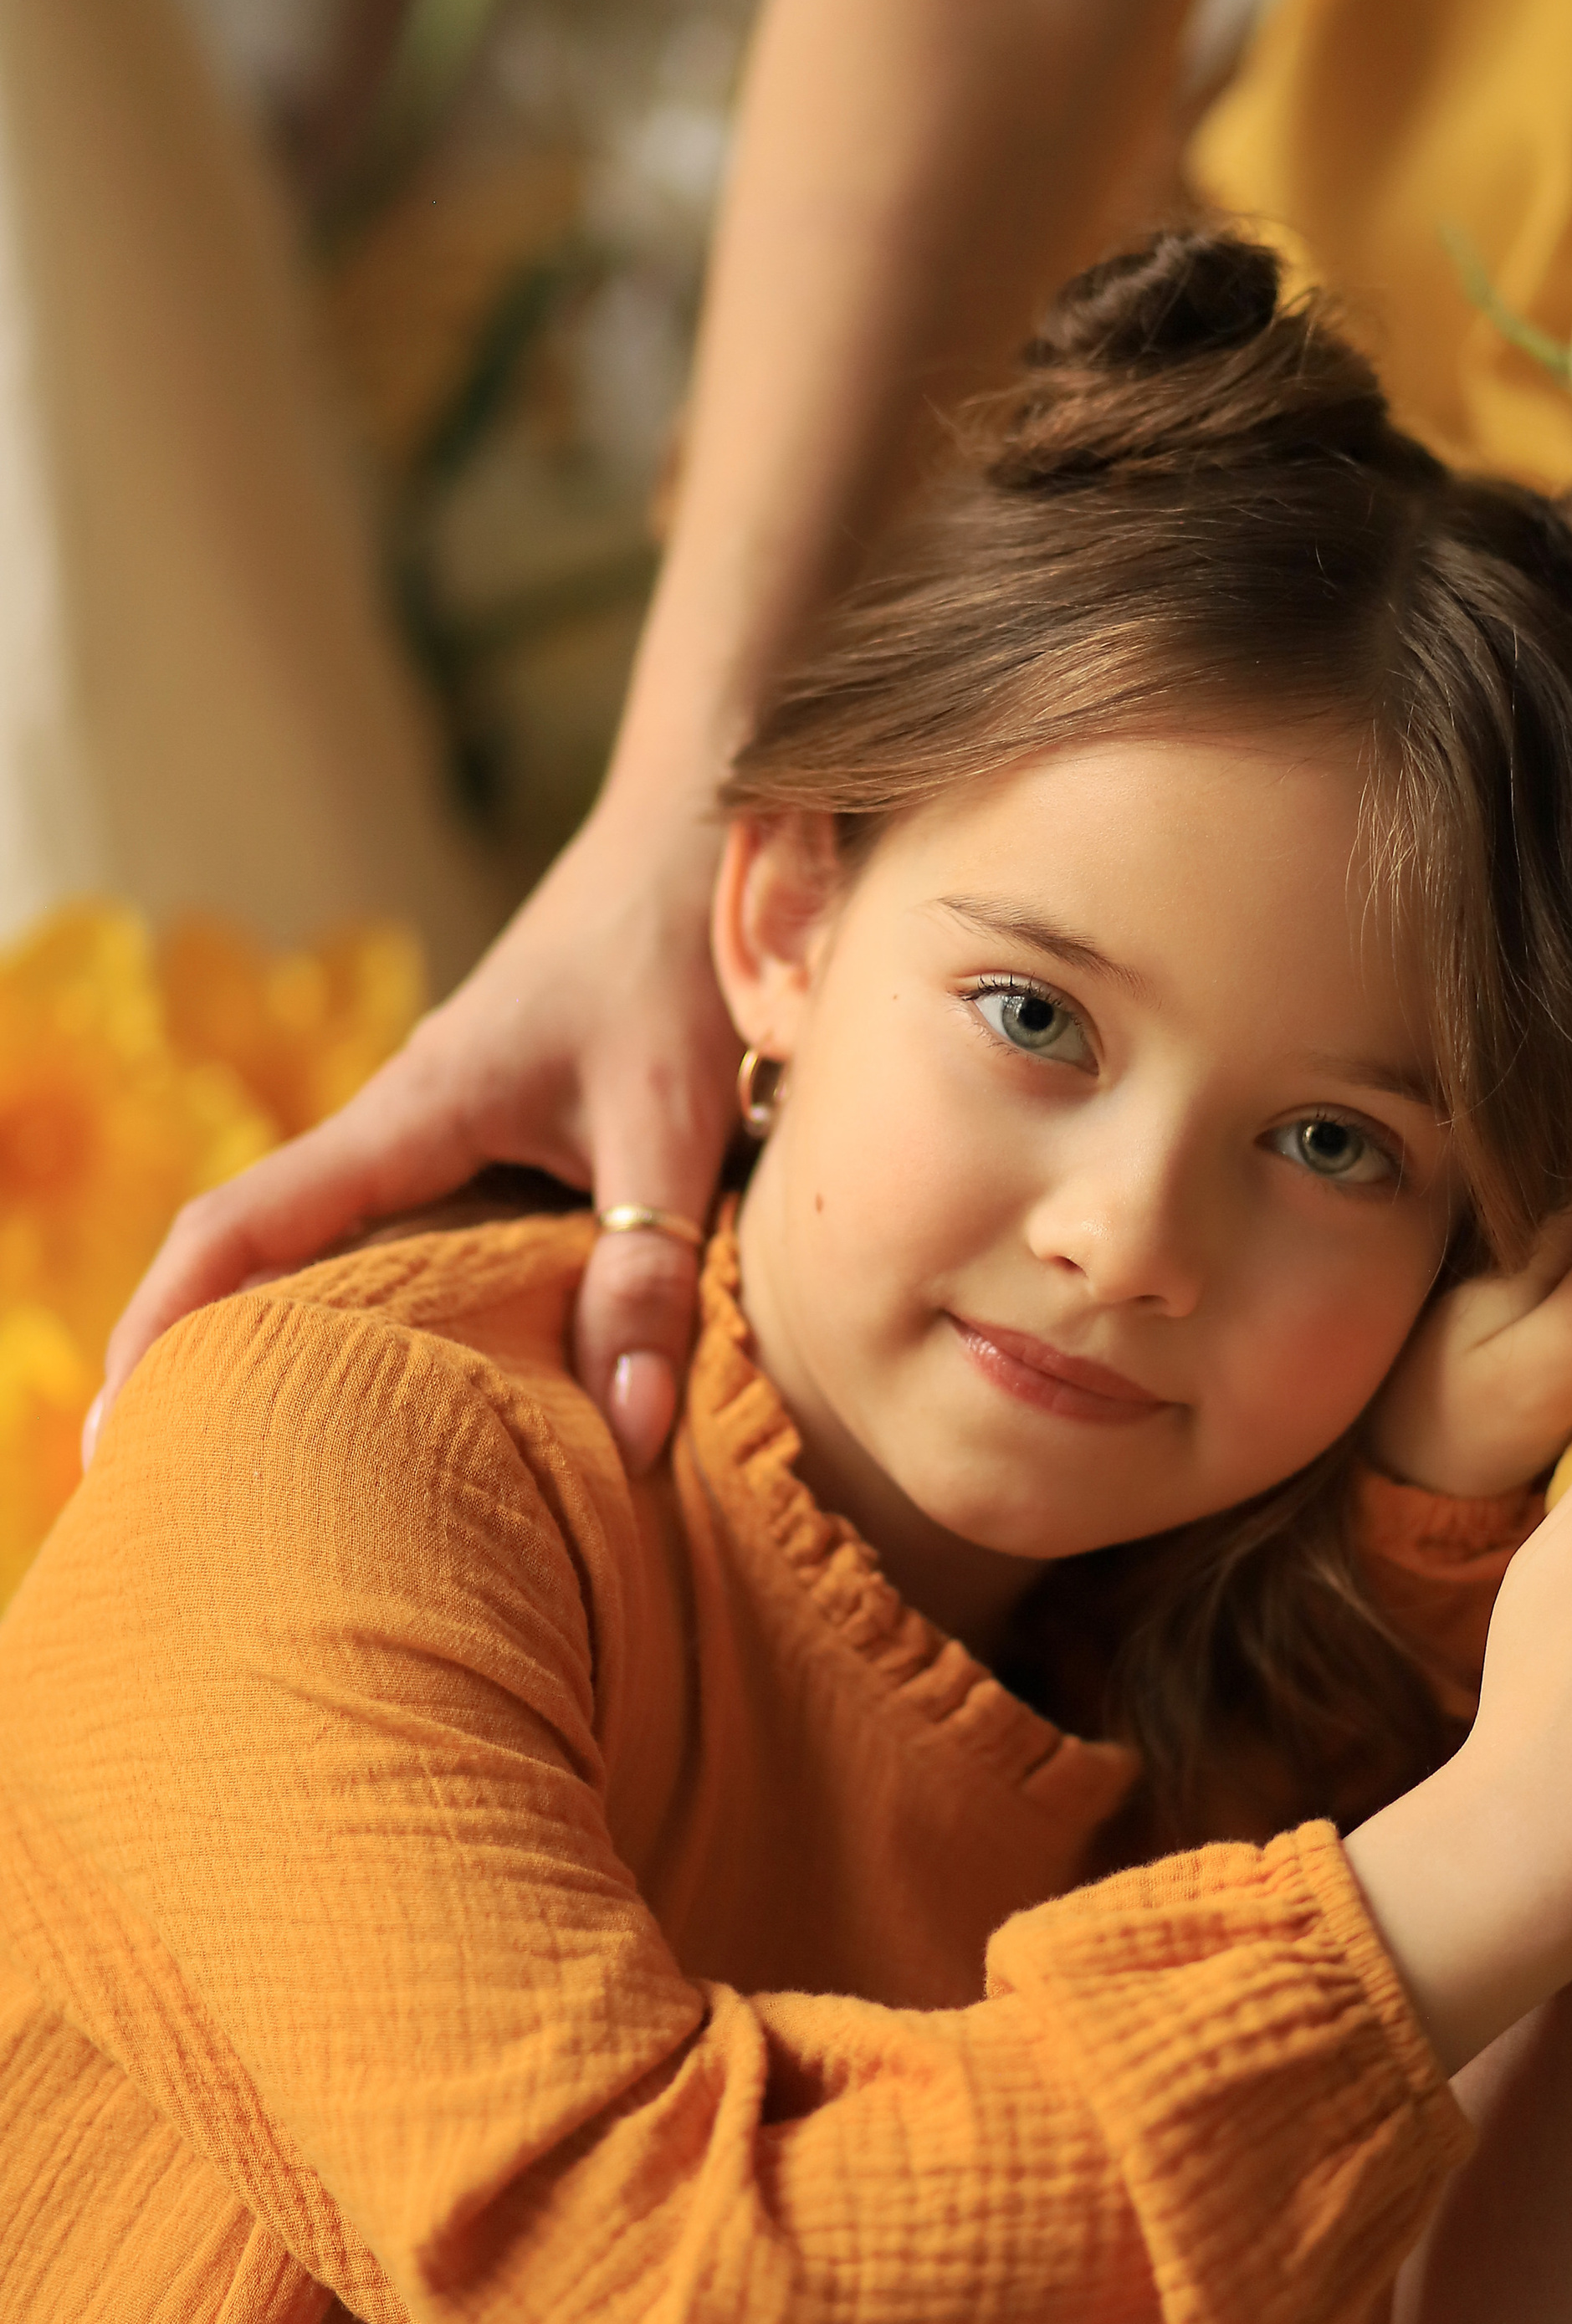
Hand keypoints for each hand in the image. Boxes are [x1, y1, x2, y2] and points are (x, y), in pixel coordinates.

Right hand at [92, 783, 735, 1475]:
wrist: (702, 838)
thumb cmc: (676, 957)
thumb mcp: (672, 1124)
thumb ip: (652, 1273)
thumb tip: (629, 1437)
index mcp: (410, 1115)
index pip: (243, 1224)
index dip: (165, 1323)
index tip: (117, 1422)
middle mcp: (402, 1123)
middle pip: (261, 1248)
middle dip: (206, 1354)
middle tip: (182, 1484)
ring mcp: (441, 1126)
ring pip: (337, 1243)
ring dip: (299, 1337)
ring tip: (275, 1460)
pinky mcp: (493, 1130)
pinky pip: (410, 1230)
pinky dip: (389, 1305)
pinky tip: (418, 1382)